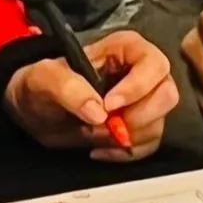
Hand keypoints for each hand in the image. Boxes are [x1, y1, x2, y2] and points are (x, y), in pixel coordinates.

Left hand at [4, 29, 179, 161]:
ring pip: (159, 123)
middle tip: (106, 126)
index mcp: (126, 49)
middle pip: (166, 95)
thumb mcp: (44, 78)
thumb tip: (98, 112)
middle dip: (138, 117)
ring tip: (93, 134)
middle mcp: (143, 73)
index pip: (153, 64)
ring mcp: (144, 102)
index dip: (138, 86)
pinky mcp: (140, 128)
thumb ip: (68, 87)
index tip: (110, 106)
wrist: (36, 111)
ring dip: (127, 137)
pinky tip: (99, 150)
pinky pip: (149, 145)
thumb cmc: (41, 84)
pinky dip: (126, 154)